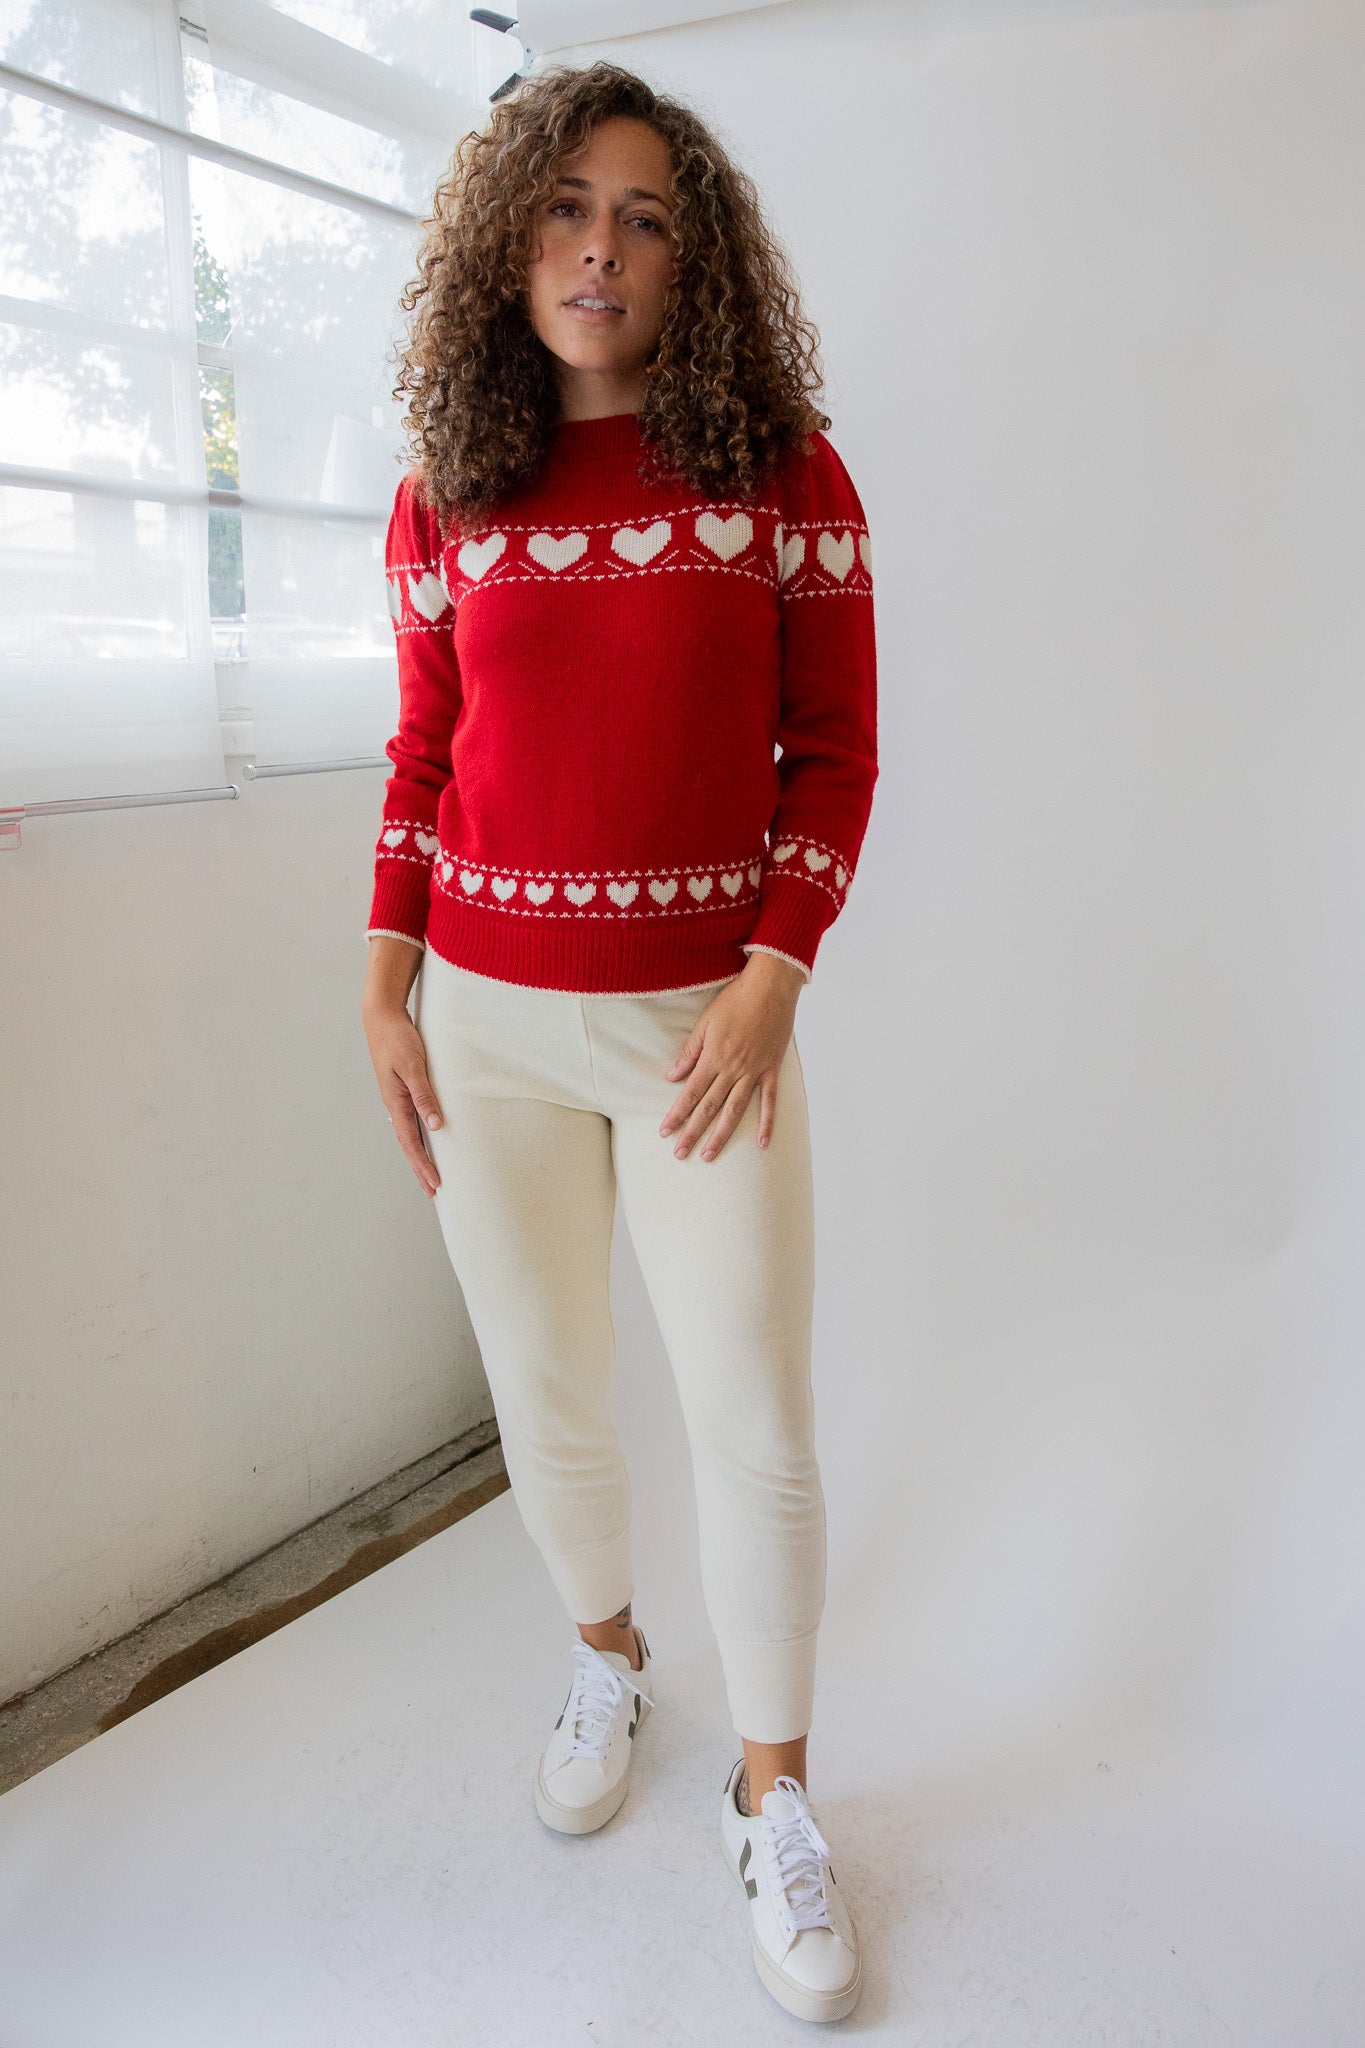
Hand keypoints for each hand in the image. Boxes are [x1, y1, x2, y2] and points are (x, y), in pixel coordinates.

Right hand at [363, 998, 444, 1197]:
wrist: (382, 1017)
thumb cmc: (397, 1038)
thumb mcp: (414, 1065)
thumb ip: (424, 1094)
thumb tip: (435, 1125)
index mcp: (395, 1101)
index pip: (410, 1142)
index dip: (423, 1164)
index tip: (434, 1184)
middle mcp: (395, 1103)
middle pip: (408, 1143)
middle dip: (421, 1167)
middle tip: (433, 1190)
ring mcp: (397, 1096)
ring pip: (409, 1132)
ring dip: (420, 1154)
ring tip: (430, 1172)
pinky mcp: (402, 1088)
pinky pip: (411, 1118)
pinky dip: (419, 1134)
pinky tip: (427, 1137)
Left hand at [660, 952, 804, 1162]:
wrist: (770, 987)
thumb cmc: (736, 1000)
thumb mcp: (706, 1022)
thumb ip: (690, 1051)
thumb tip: (672, 1076)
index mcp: (713, 1058)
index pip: (690, 1093)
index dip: (677, 1114)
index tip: (665, 1133)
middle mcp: (733, 1070)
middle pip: (709, 1108)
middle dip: (693, 1133)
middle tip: (680, 1155)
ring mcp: (755, 1072)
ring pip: (736, 1111)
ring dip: (721, 1135)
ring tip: (709, 1155)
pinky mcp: (772, 1069)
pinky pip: (770, 1101)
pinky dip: (767, 1123)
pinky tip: (762, 1144)